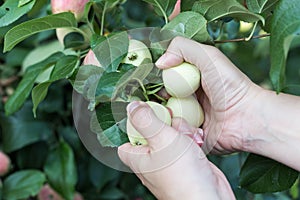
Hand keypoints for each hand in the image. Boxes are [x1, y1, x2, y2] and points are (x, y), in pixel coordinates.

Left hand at [118, 101, 235, 199]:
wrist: (209, 195)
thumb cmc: (182, 174)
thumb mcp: (161, 138)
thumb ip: (145, 120)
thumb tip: (131, 106)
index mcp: (138, 158)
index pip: (127, 138)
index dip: (135, 124)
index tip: (146, 113)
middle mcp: (152, 160)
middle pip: (153, 131)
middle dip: (166, 124)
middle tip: (173, 126)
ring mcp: (169, 161)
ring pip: (172, 134)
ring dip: (183, 131)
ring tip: (189, 139)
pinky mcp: (185, 161)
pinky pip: (185, 142)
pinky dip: (192, 140)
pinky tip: (197, 143)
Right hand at [156, 36, 261, 153]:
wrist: (246, 119)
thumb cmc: (230, 86)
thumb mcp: (209, 57)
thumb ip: (182, 48)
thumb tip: (159, 63)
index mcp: (192, 77)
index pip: (166, 76)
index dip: (157, 77)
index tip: (150, 80)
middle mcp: (188, 96)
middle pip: (162, 96)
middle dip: (156, 97)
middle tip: (159, 98)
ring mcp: (188, 116)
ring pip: (164, 114)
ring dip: (162, 113)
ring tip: (169, 112)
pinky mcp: (189, 133)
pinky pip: (172, 131)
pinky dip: (170, 128)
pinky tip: (174, 125)